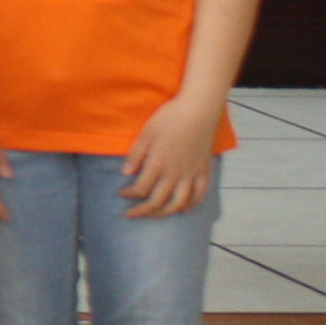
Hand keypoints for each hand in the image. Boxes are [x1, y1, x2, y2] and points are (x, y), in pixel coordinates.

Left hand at [120, 93, 224, 217]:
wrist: (199, 110)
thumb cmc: (169, 118)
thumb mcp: (146, 133)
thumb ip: (136, 155)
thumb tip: (125, 173)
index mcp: (158, 163)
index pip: (141, 189)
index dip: (129, 195)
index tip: (121, 194)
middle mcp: (175, 173)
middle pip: (158, 201)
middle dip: (142, 211)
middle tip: (131, 214)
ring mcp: (191, 174)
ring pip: (179, 203)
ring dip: (165, 213)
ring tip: (155, 215)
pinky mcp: (204, 171)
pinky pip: (200, 194)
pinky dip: (192, 205)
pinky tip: (184, 209)